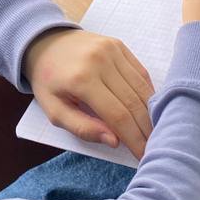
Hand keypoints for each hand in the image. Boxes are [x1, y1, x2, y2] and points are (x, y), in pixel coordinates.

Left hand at [24, 28, 153, 158]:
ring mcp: (112, 50)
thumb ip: (82, 128)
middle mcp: (100, 61)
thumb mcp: (54, 110)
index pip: (117, 115)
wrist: (45, 43)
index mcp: (82, 80)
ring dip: (150, 112)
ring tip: (155, 132)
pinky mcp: (119, 45)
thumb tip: (114, 141)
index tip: (143, 156)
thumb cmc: (48, 81)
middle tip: (154, 147)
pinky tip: (149, 109)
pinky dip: (148, 93)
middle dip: (146, 129)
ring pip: (141, 87)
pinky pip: (140, 72)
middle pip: (133, 102)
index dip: (133, 139)